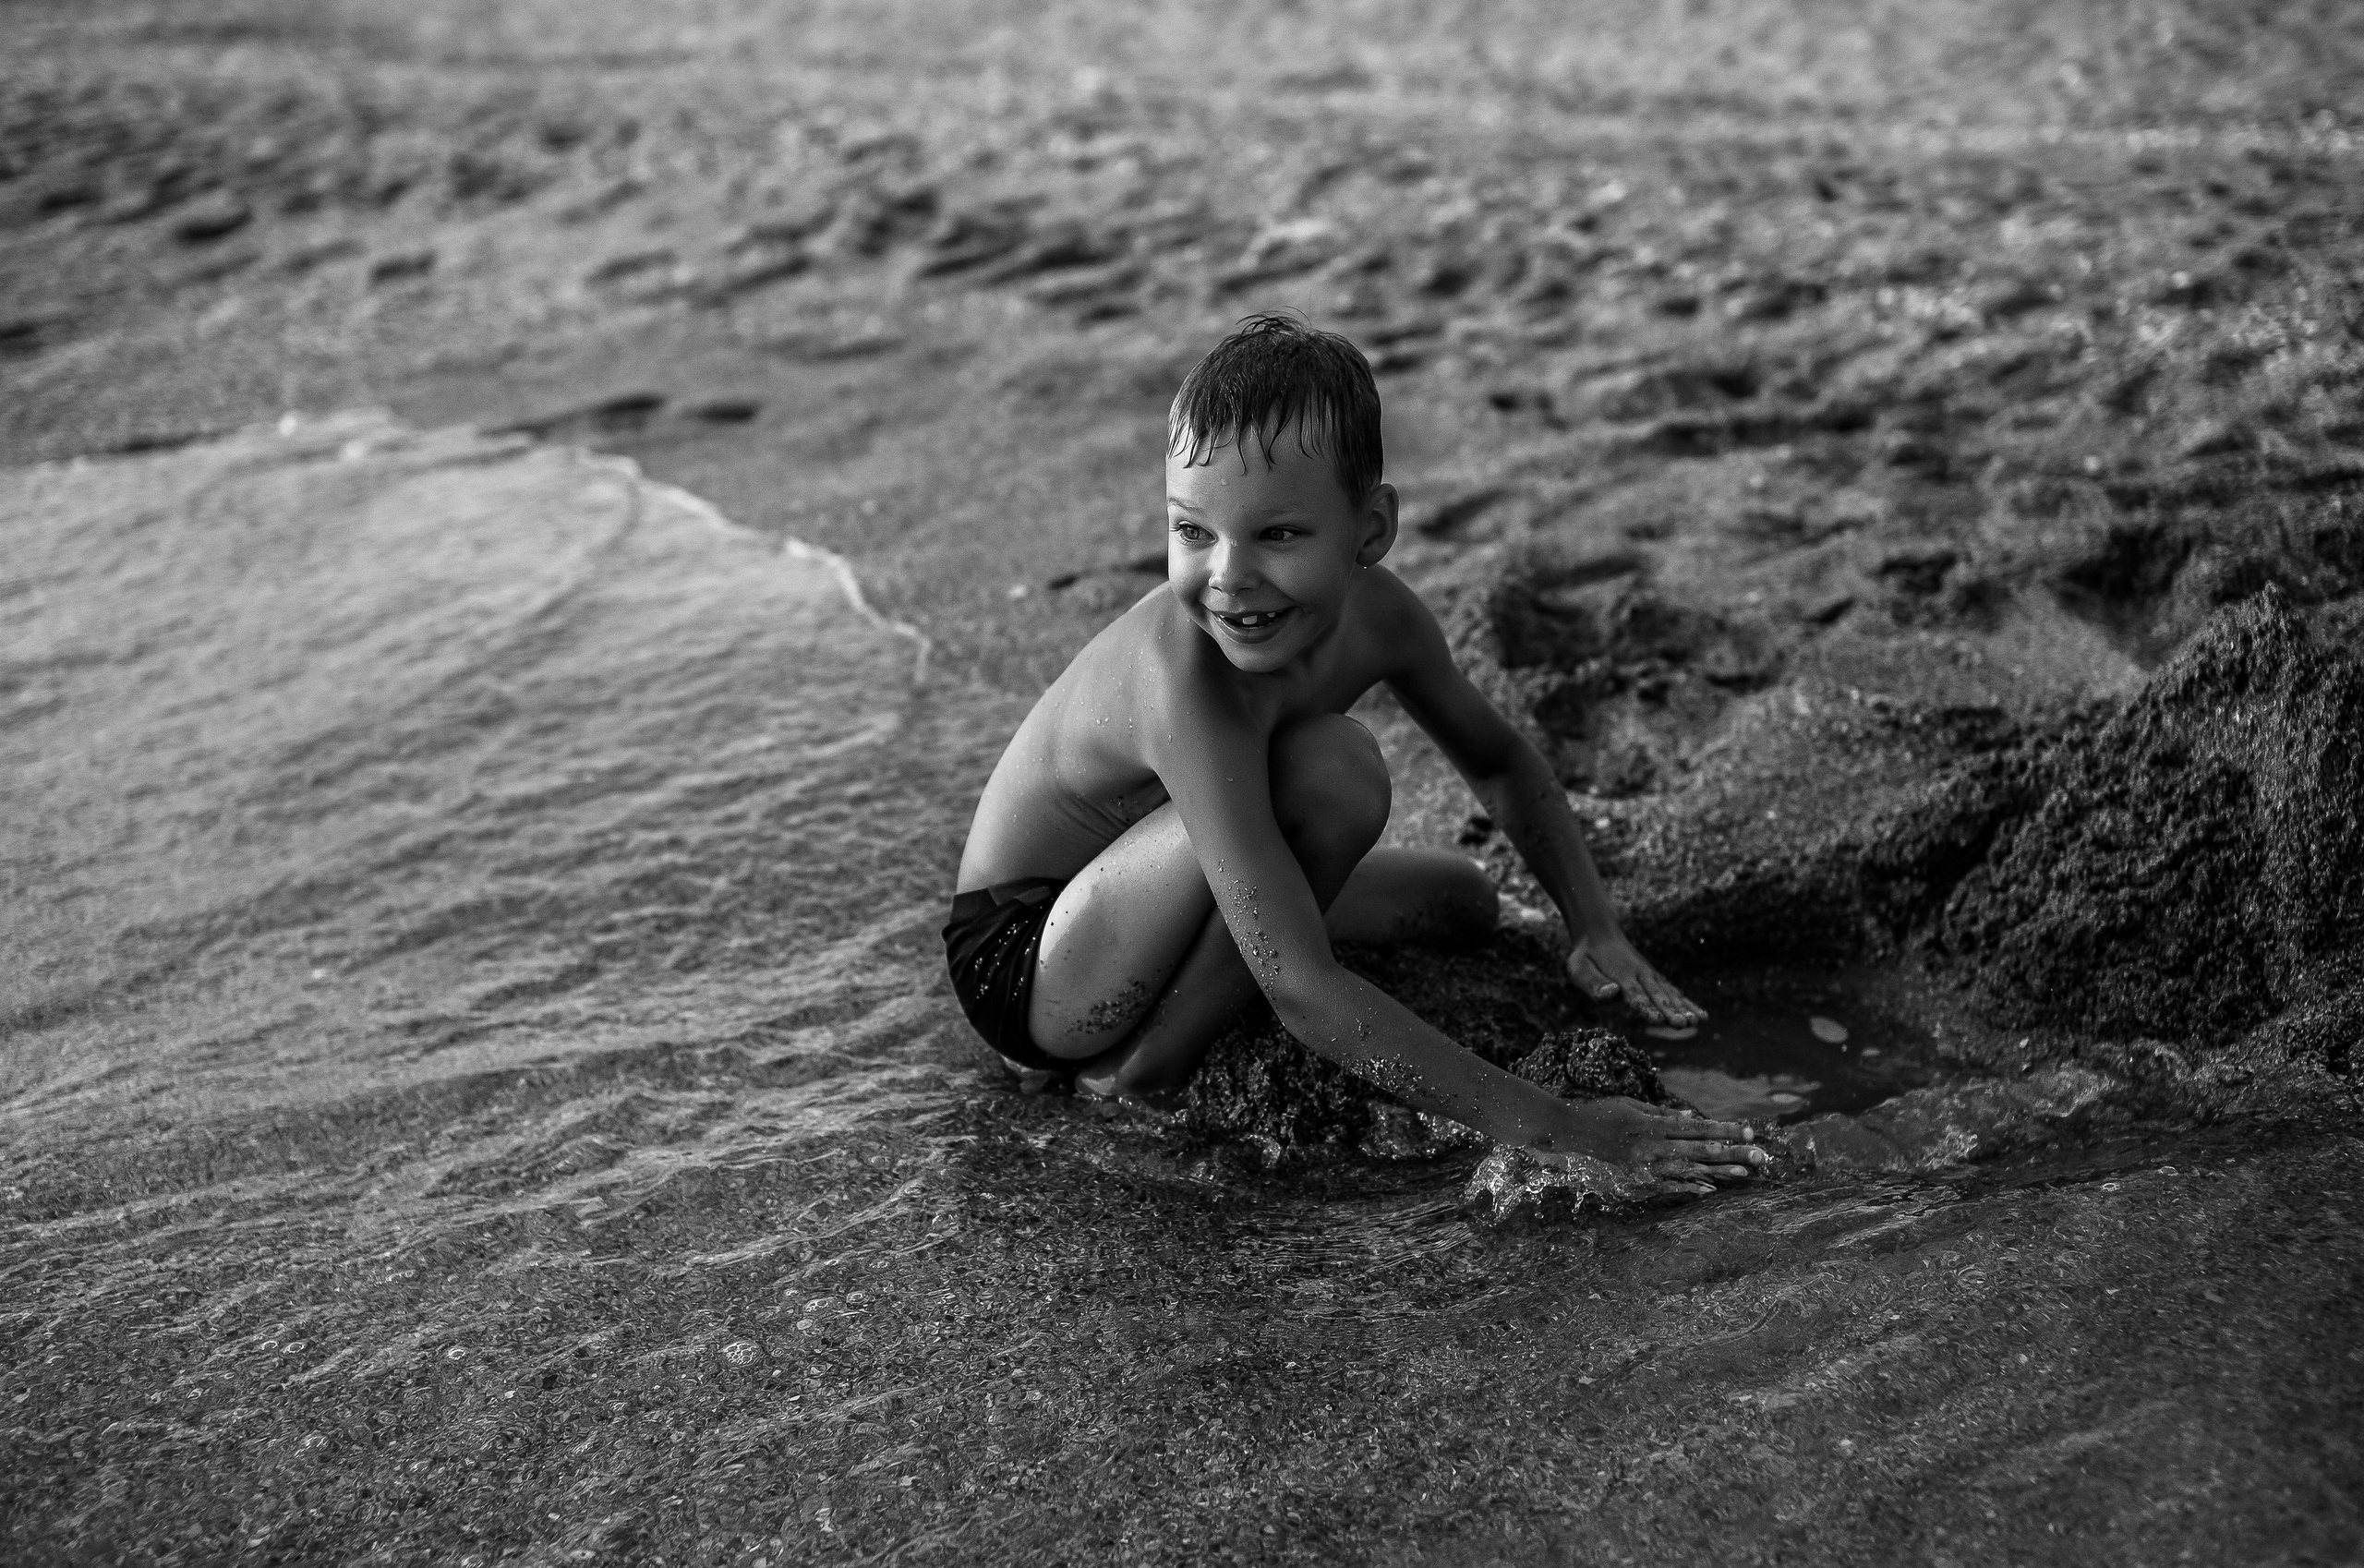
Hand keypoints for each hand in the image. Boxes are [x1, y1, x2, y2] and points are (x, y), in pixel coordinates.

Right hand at [1533, 1097, 1765, 1192]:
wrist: (1566, 1134)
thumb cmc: (1599, 1114)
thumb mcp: (1631, 1106)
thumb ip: (1663, 1115)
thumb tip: (1692, 1119)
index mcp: (1652, 1124)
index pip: (1697, 1127)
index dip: (1724, 1129)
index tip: (1749, 1130)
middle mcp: (1652, 1146)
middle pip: (1700, 1150)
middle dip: (1732, 1152)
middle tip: (1760, 1156)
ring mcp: (1644, 1166)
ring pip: (1689, 1170)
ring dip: (1719, 1172)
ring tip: (1745, 1173)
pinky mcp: (1635, 1181)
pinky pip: (1668, 1186)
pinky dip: (1690, 1187)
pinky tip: (1711, 1189)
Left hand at [1565, 931, 1704, 1027]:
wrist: (1599, 933)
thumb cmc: (1585, 955)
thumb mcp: (1578, 967)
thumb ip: (1592, 982)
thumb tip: (1611, 993)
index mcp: (1620, 975)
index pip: (1635, 994)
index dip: (1646, 1007)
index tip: (1659, 1020)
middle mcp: (1640, 975)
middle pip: (1657, 995)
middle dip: (1670, 1010)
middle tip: (1683, 1024)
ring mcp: (1649, 975)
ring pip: (1670, 993)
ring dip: (1684, 1008)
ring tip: (1699, 1021)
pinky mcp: (1655, 978)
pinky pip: (1673, 991)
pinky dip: (1687, 1002)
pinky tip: (1700, 1015)